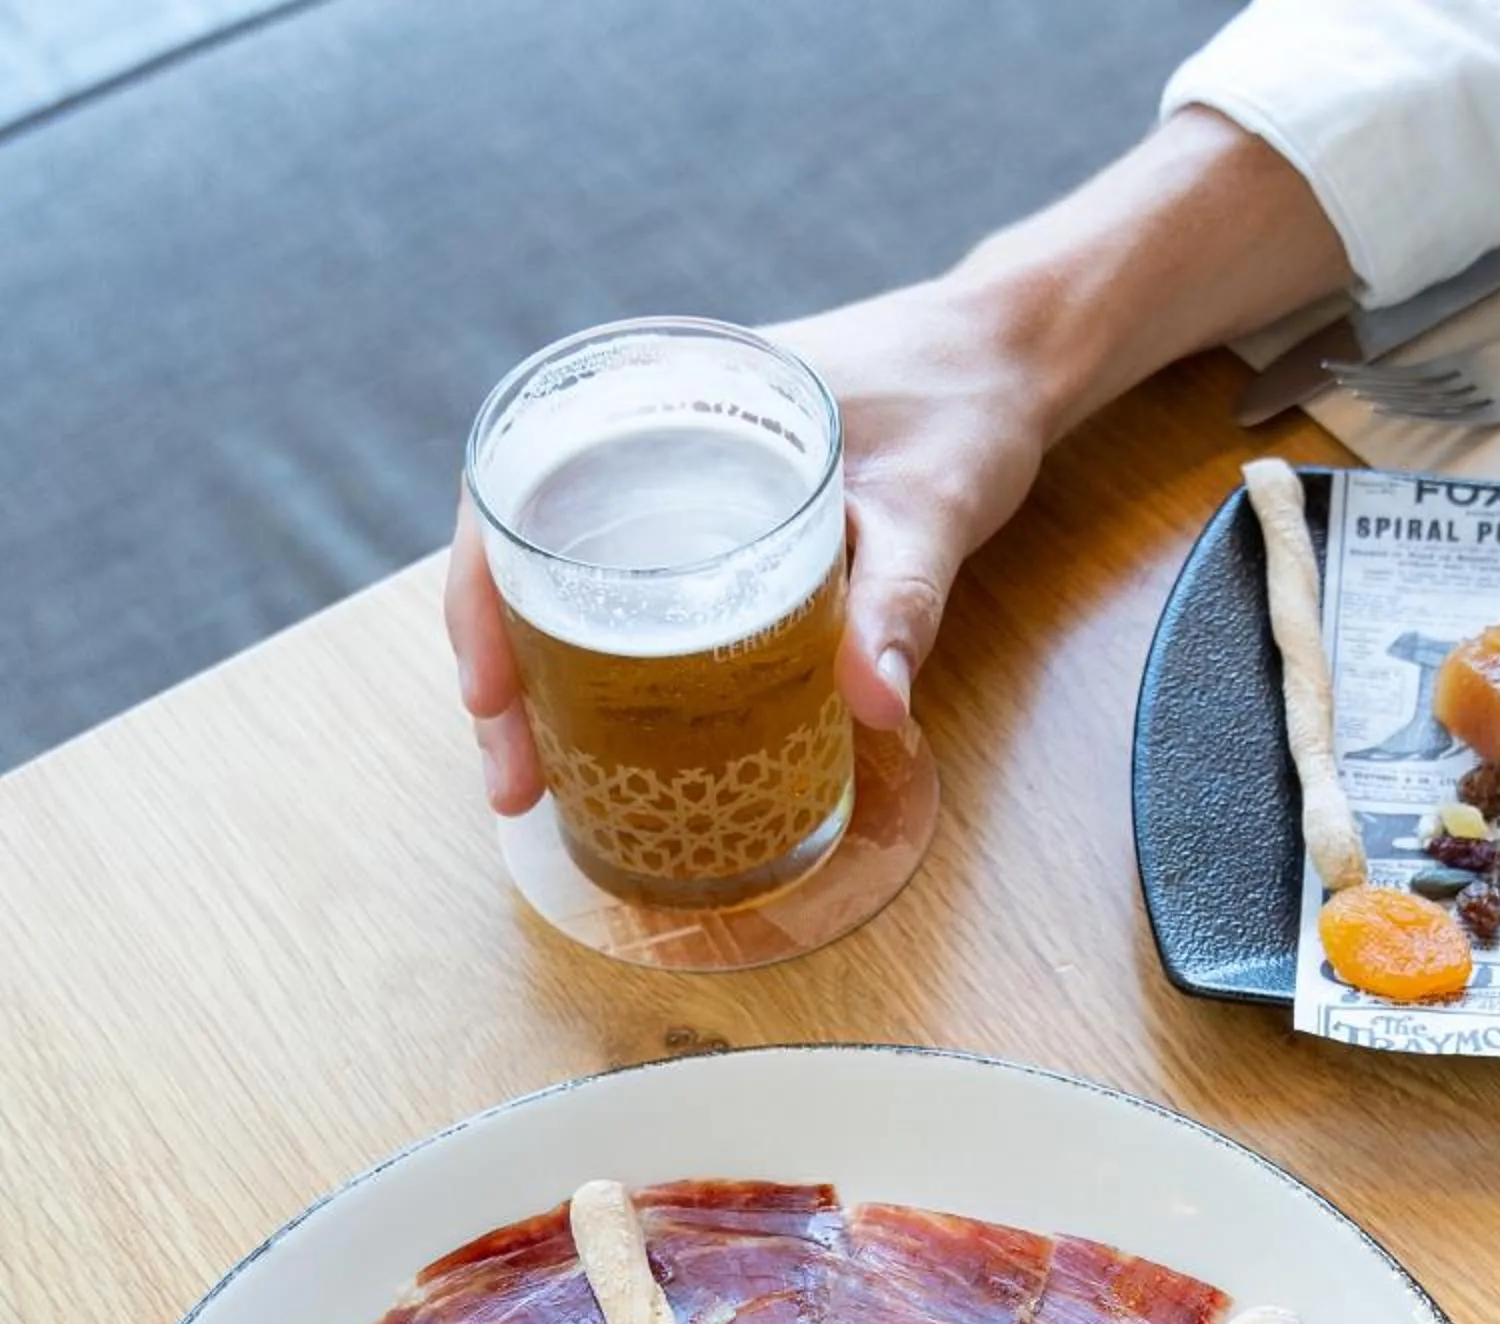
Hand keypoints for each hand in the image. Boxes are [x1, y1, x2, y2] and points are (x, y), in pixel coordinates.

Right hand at [444, 269, 1056, 813]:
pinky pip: (624, 581)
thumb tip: (873, 710)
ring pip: (566, 574)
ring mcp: (673, 472)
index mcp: (671, 394)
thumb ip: (903, 600)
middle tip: (513, 778)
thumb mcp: (937, 507)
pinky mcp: (710, 513)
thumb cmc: (966, 407)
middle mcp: (649, 427)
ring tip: (538, 776)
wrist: (1006, 357)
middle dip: (500, 667)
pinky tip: (598, 729)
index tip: (491, 688)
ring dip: (537, 672)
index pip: (519, 482)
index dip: (482, 592)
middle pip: (525, 548)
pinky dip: (598, 654)